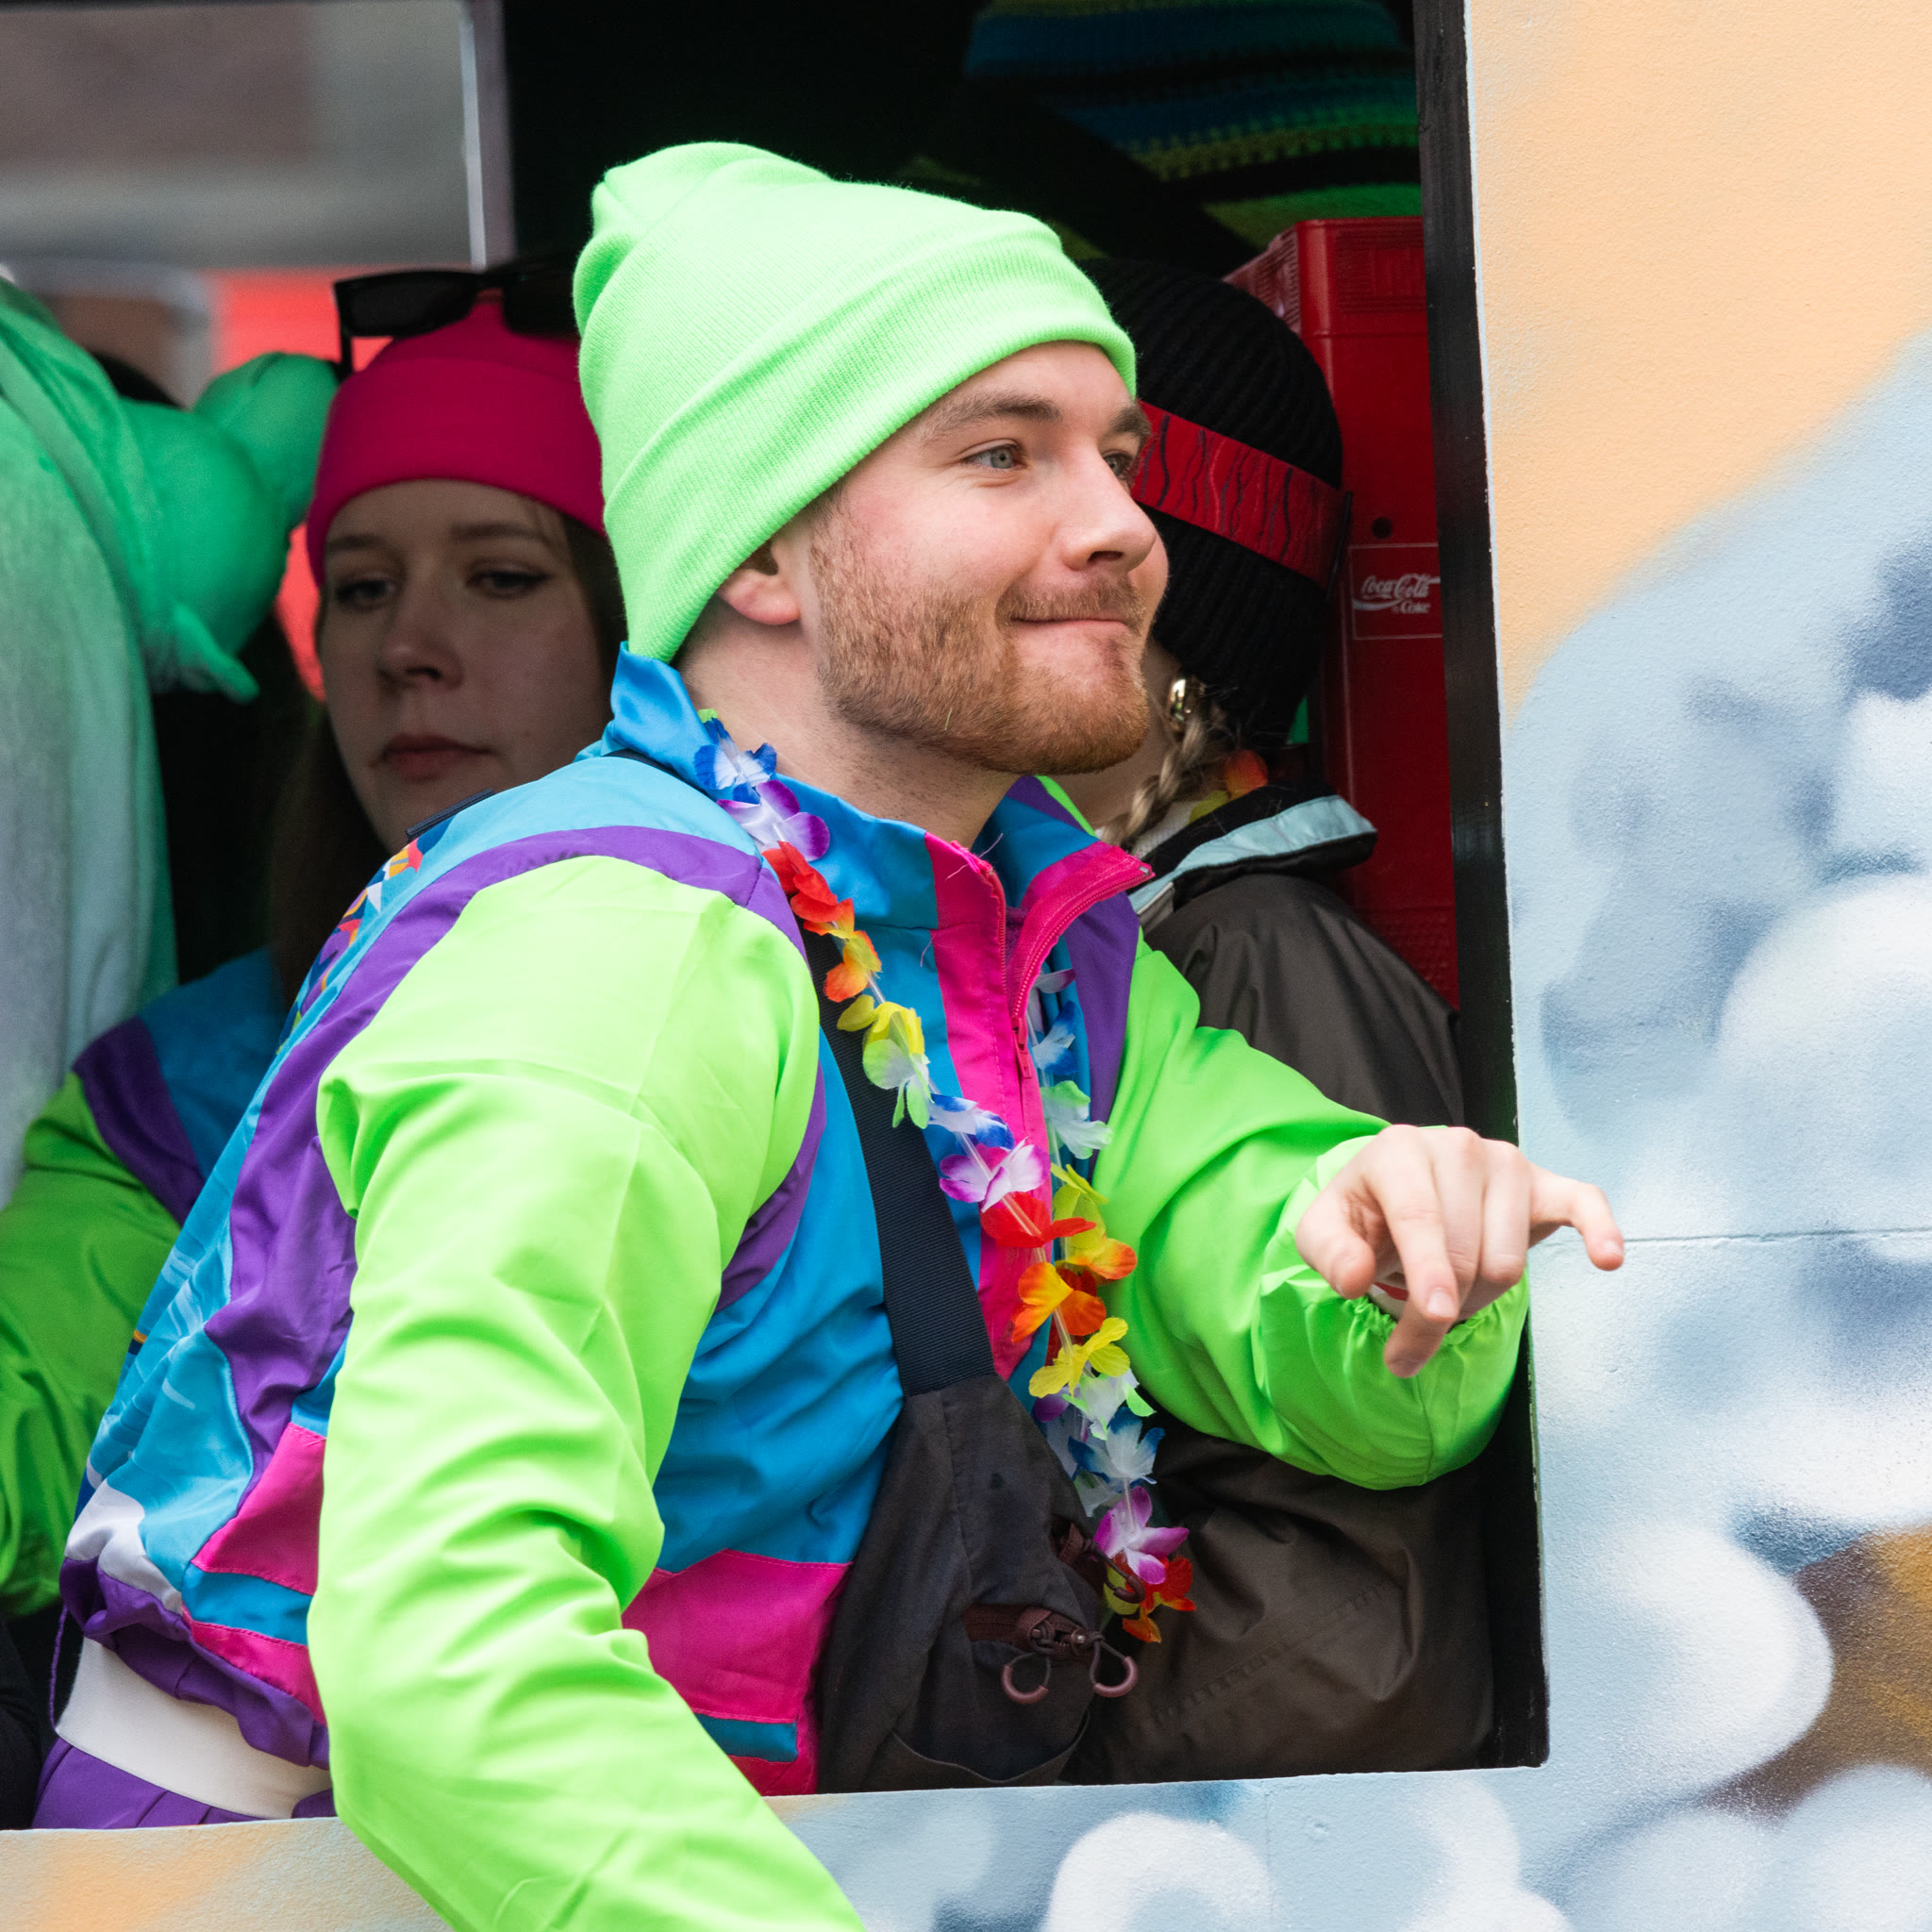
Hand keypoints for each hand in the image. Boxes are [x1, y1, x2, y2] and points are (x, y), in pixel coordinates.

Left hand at [1294, 1125, 1622, 1377]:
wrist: (1402, 1189)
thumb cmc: (1366, 1214)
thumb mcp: (1324, 1232)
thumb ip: (1329, 1253)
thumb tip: (1353, 1279)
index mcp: (1399, 1149)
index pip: (1421, 1218)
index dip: (1427, 1273)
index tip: (1434, 1316)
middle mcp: (1458, 1145)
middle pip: (1466, 1253)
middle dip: (1442, 1307)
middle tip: (1419, 1325)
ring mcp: (1507, 1161)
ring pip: (1508, 1260)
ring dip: (1480, 1297)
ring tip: (1451, 1287)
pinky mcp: (1547, 1182)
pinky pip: (1584, 1203)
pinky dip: (1598, 1230)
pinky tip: (1607, 1257)